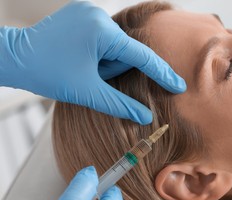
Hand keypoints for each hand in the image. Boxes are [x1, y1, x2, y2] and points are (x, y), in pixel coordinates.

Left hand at [0, 0, 185, 123]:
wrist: (13, 58)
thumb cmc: (47, 72)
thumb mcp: (88, 92)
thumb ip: (120, 105)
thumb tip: (145, 117)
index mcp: (101, 31)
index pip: (142, 56)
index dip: (162, 73)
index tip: (178, 85)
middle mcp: (97, 15)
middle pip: (125, 51)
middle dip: (114, 69)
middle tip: (92, 77)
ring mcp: (88, 12)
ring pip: (114, 45)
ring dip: (105, 62)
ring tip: (82, 68)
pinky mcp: (81, 14)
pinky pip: (103, 37)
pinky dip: (98, 54)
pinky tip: (80, 60)